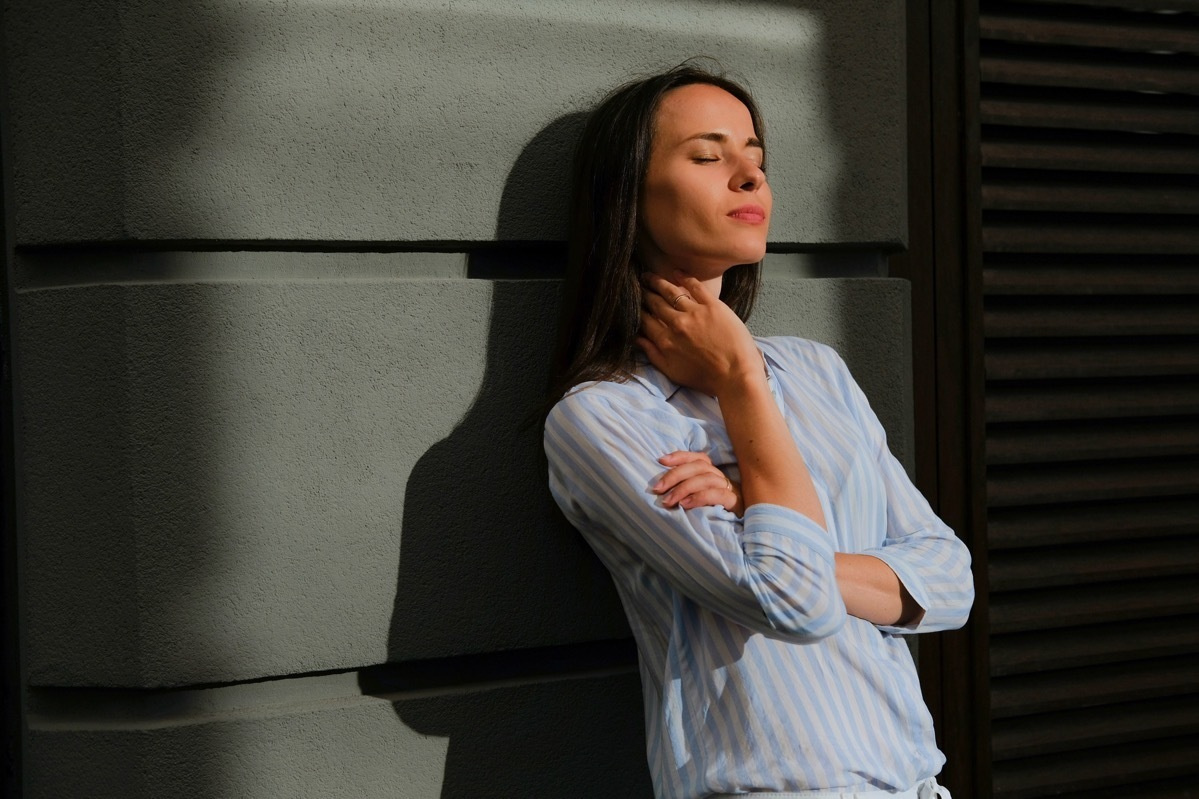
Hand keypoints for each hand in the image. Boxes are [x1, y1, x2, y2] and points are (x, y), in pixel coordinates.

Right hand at [637, 272, 762, 397]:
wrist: (736, 376)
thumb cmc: (706, 379)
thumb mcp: (673, 372)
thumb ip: (653, 355)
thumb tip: (637, 339)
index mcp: (665, 341)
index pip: (645, 320)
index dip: (637, 310)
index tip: (632, 302)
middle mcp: (676, 324)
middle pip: (655, 303)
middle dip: (644, 293)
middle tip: (637, 284)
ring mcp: (694, 313)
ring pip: (671, 292)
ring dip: (658, 282)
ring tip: (649, 275)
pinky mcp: (713, 306)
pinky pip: (695, 287)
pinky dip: (684, 278)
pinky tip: (676, 272)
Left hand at [652, 451, 743, 515]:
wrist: (749, 528)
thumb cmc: (717, 515)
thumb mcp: (700, 501)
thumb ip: (687, 493)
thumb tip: (663, 490)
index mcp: (713, 474)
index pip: (698, 458)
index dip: (680, 456)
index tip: (661, 460)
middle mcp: (722, 478)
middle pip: (699, 466)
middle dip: (675, 475)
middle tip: (658, 488)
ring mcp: (731, 489)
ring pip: (706, 479)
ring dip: (683, 488)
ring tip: (669, 501)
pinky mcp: (736, 502)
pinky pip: (718, 494)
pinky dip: (699, 498)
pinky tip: (686, 505)